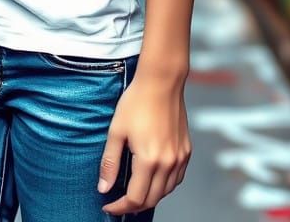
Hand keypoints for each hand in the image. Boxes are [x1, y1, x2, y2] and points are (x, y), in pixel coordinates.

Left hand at [98, 74, 191, 214]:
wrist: (161, 81)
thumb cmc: (137, 101)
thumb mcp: (116, 131)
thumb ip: (110, 162)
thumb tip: (103, 188)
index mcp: (149, 160)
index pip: (135, 199)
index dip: (119, 207)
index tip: (108, 205)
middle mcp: (168, 162)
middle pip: (151, 199)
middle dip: (133, 206)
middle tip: (118, 202)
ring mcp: (180, 157)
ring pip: (166, 191)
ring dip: (150, 197)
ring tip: (134, 192)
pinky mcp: (186, 150)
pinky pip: (177, 178)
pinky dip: (165, 186)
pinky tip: (154, 179)